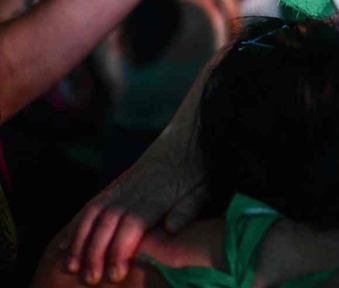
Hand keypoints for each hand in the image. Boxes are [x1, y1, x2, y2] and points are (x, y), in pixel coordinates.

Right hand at [60, 147, 207, 284]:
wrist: (190, 132)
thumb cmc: (200, 165)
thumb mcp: (202, 187)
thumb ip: (187, 209)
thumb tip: (171, 229)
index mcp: (159, 194)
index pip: (133, 224)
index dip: (120, 249)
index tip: (114, 273)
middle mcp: (136, 189)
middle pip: (108, 221)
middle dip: (95, 251)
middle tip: (89, 278)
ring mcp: (124, 184)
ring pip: (95, 212)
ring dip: (80, 240)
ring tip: (71, 265)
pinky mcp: (119, 182)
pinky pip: (94, 203)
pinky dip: (78, 223)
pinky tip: (68, 242)